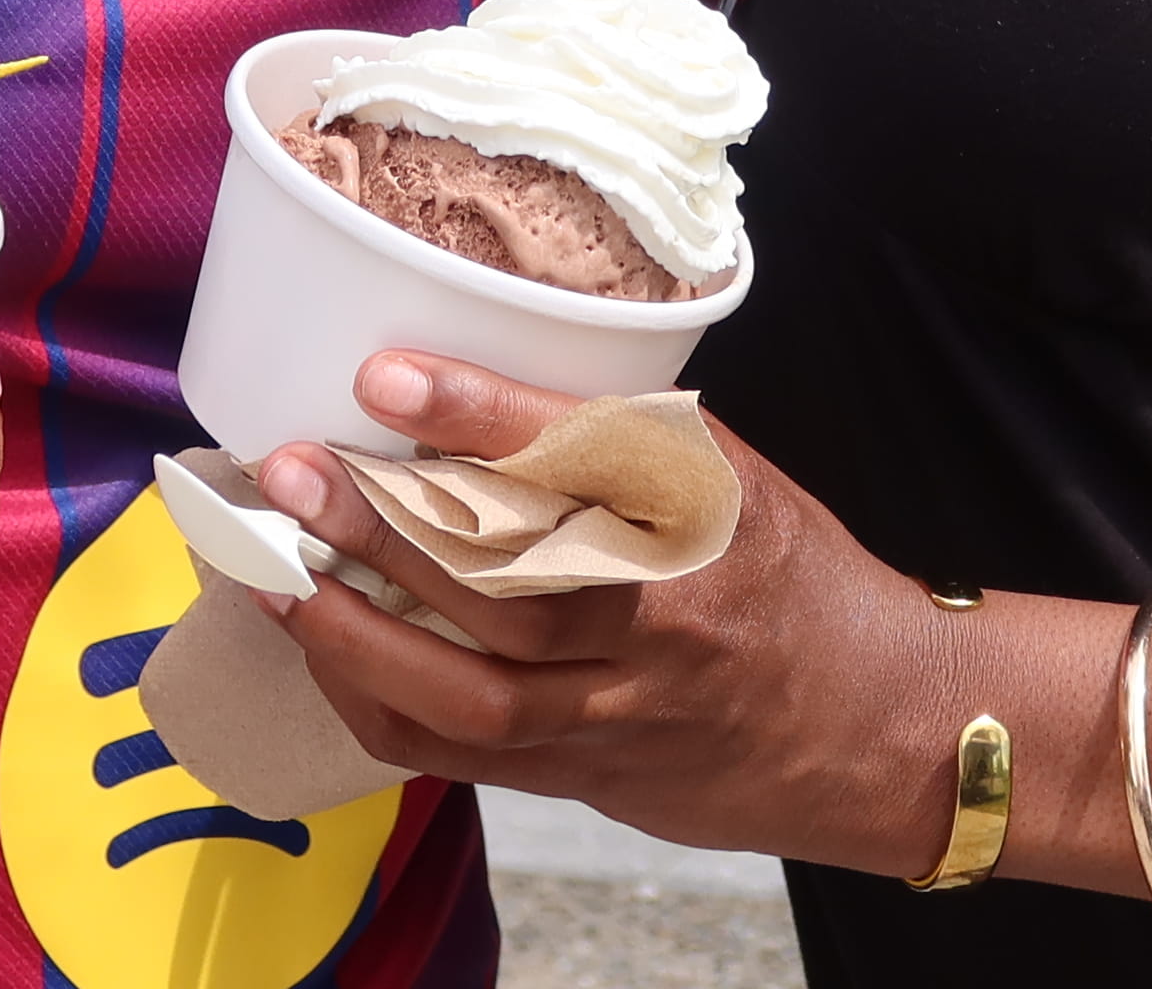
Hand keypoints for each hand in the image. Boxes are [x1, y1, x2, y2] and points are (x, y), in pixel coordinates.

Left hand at [252, 349, 957, 876]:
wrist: (878, 724)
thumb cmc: (790, 577)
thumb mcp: (729, 479)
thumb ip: (615, 444)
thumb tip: (462, 395)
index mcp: (708, 521)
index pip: (582, 462)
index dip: (477, 413)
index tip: (385, 372)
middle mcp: (665, 622)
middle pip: (504, 582)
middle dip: (381, 525)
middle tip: (290, 471)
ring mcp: (625, 716)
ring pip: (470, 689)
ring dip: (355, 635)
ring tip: (273, 578)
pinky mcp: (594, 778)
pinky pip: (467, 757)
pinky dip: (384, 708)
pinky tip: (325, 659)